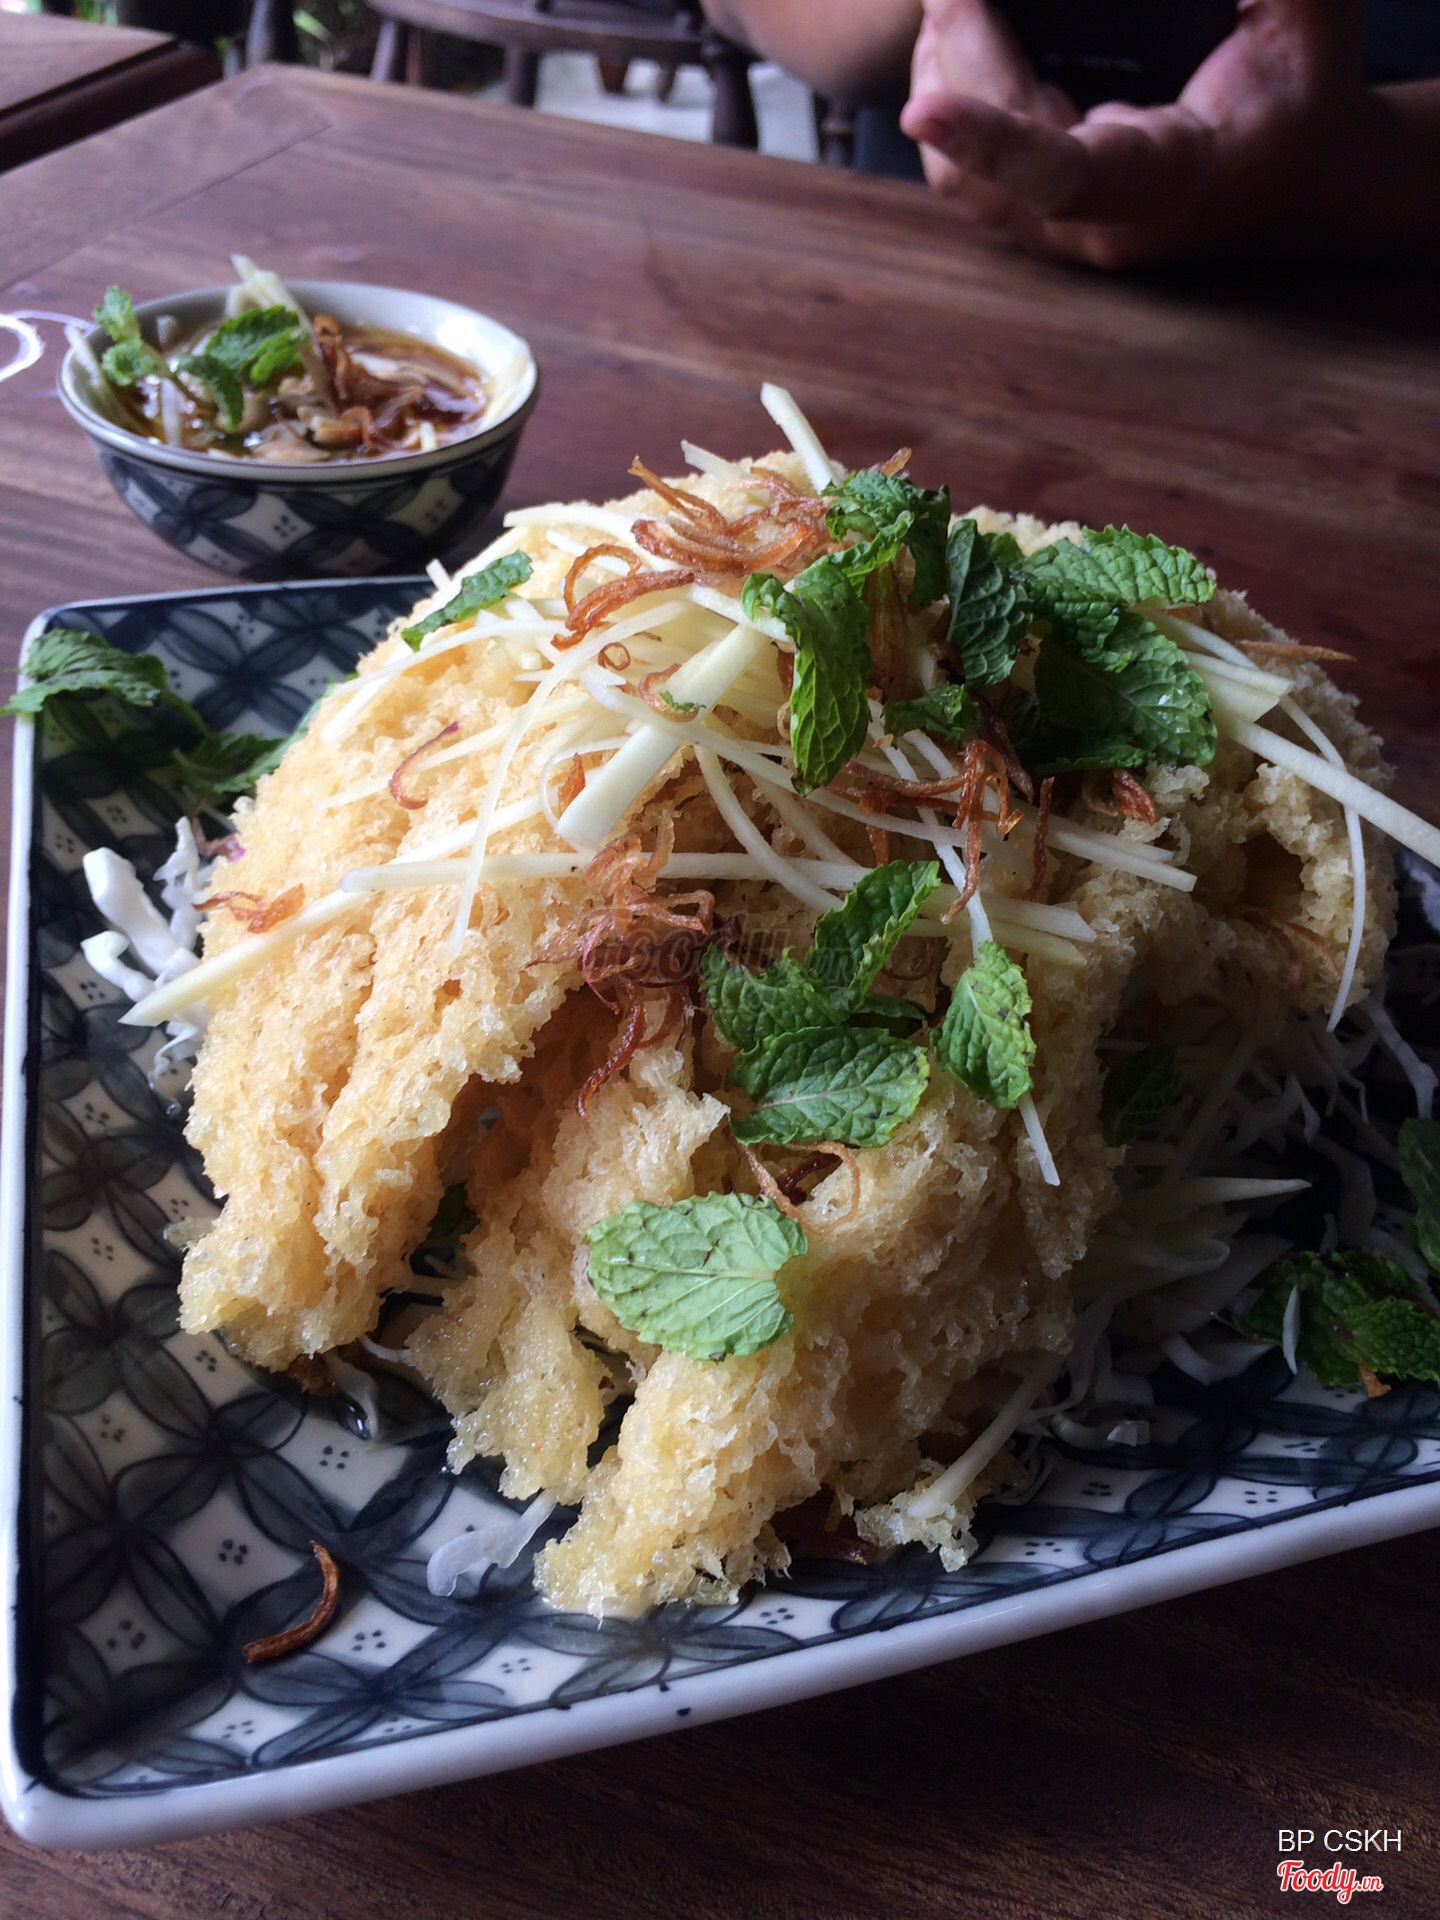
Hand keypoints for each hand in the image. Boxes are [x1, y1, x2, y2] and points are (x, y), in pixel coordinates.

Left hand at [899, 0, 1371, 266]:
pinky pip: (967, 174)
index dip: (990, 140)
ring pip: (959, 178)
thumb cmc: (1309, 89)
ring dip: (940, 83)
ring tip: (950, 0)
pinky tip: (956, 33)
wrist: (1304, 177)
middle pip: (981, 167)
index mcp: (1166, 185)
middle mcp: (1100, 227)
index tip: (923, 106)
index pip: (1063, 176)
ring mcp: (1065, 231)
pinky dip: (951, 98)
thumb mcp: (1313, 10)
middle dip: (954, 62)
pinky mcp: (1044, 215)